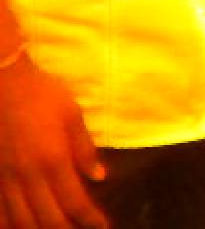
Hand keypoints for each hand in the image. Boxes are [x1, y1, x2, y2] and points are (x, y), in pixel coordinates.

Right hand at [0, 53, 106, 228]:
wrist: (3, 82)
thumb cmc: (43, 95)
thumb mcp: (73, 116)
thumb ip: (85, 150)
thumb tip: (99, 177)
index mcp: (53, 161)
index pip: (74, 203)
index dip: (90, 220)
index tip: (102, 227)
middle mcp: (28, 177)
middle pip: (48, 219)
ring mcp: (7, 179)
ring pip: (22, 221)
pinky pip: (0, 211)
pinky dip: (11, 224)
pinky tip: (19, 227)